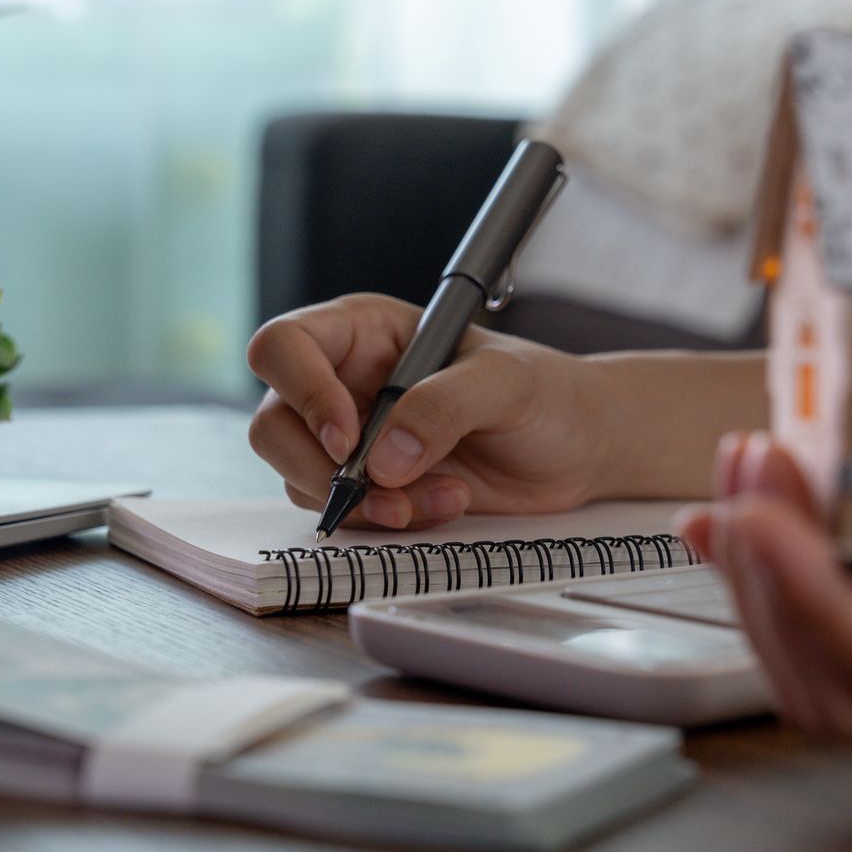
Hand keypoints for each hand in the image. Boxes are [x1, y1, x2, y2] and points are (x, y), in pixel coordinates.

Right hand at [246, 293, 617, 530]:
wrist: (578, 448)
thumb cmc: (545, 393)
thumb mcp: (506, 383)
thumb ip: (445, 406)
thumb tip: (382, 458)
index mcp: (364, 332)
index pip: (284, 347)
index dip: (301, 392)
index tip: (348, 438)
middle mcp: (344, 382)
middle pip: (274, 424)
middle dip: (321, 468)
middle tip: (385, 490)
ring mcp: (352, 439)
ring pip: (302, 477)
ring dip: (365, 503)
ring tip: (444, 495)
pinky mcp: (371, 487)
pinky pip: (344, 512)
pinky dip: (389, 520)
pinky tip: (447, 503)